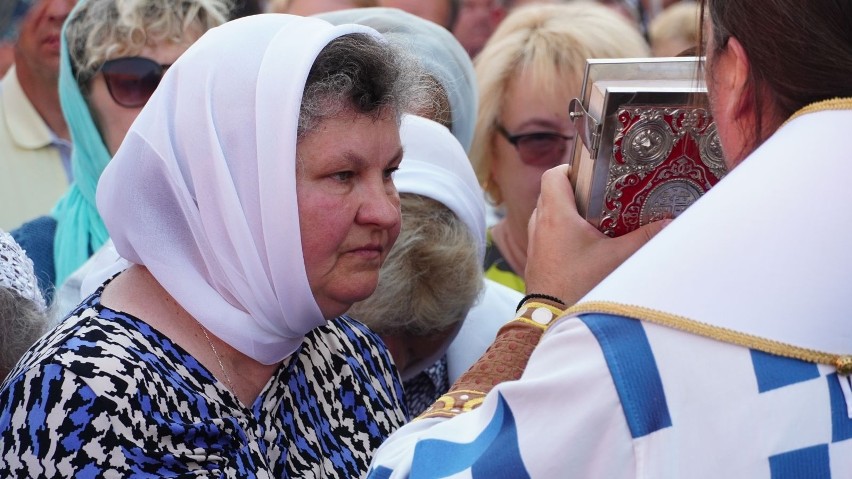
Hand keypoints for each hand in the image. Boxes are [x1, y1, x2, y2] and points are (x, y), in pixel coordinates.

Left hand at [524, 165, 668, 305]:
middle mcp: (539, 223)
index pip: (554, 174)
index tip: (592, 173)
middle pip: (552, 192)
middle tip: (601, 194)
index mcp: (555, 214)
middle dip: (576, 189)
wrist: (551, 319)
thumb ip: (644, 238)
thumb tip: (670, 222)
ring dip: (567, 211)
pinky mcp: (536, 257)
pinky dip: (561, 230)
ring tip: (595, 218)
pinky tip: (583, 243)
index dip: (571, 168)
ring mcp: (535, 241)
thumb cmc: (579, 285)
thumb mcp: (617, 258)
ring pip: (548, 212)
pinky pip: (546, 232)